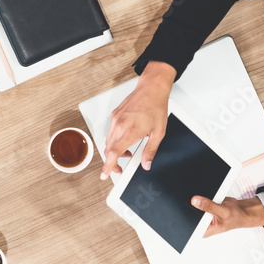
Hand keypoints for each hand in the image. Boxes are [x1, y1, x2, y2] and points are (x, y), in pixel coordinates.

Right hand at [100, 61, 174, 179]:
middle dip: (112, 161)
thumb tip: (146, 164)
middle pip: (109, 150)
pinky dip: (115, 139)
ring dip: (115, 150)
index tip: (104, 174)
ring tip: (127, 151)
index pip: (114, 153)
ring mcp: (115, 120)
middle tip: (120, 167)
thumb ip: (150, 151)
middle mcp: (120, 125)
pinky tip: (126, 137)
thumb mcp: (159, 133)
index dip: (108, 165)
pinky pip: (111, 132)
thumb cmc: (156, 107)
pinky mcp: (114, 116)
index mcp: (131, 131)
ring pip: (109, 141)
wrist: (151, 89)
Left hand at [192, 196, 263, 236]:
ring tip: (204, 199)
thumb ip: (208, 206)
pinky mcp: (204, 208)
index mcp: (204, 231)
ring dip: (196, 201)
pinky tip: (205, 196)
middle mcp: (202, 224)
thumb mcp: (223, 212)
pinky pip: (198, 201)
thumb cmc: (236, 216)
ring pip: (193, 207)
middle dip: (191, 207)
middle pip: (189, 215)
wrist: (242, 210)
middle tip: (194, 200)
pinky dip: (201, 197)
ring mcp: (202, 216)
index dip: (185, 218)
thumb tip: (194, 201)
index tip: (184, 210)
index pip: (189, 226)